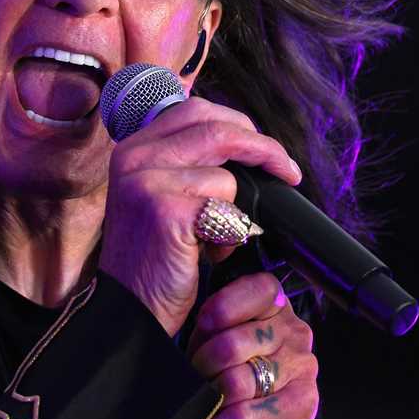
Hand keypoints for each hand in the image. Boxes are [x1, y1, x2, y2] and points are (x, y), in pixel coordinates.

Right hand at [97, 96, 301, 335]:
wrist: (130, 307)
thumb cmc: (153, 257)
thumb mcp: (160, 195)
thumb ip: (187, 163)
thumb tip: (243, 143)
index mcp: (133, 149)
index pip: (196, 111)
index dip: (240, 124)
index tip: (266, 151)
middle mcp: (134, 158)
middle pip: (218, 129)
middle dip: (264, 149)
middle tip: (288, 173)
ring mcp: (147, 182)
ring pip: (227, 176)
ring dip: (239, 212)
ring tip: (216, 238)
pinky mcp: (166, 211)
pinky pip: (227, 209)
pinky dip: (231, 235)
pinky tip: (208, 253)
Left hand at [189, 272, 318, 418]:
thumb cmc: (223, 382)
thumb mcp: (210, 341)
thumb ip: (212, 321)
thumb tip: (201, 311)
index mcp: (275, 308)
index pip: (259, 289)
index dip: (223, 307)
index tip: (202, 325)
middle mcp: (296, 334)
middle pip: (235, 341)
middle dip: (205, 364)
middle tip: (198, 377)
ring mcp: (304, 369)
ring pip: (240, 378)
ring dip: (213, 396)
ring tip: (208, 403)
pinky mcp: (303, 406)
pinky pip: (251, 412)